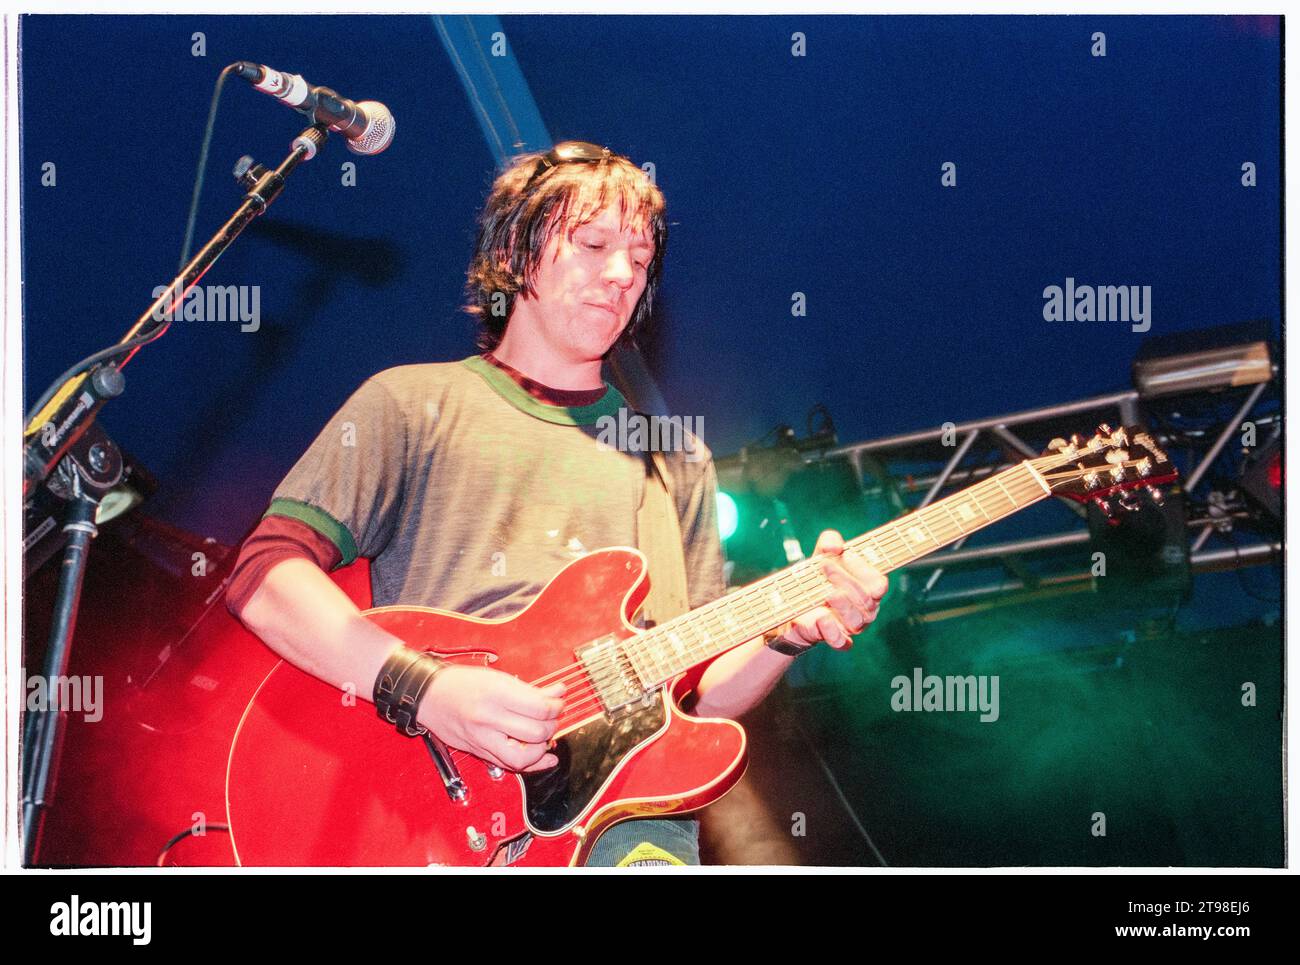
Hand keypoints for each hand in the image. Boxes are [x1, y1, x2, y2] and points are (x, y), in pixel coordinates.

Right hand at [417, 665, 564, 771]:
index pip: (538, 708)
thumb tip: (559, 693)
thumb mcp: (499, 678)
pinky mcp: (479, 753)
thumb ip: (531, 690)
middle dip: (552, 725)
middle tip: (552, 717)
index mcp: (495, 695)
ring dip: (542, 747)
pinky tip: (546, 758)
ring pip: (523, 757)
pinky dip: (533, 765)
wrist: (429, 696)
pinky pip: (510, 766)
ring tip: (544, 736)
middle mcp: (487, 719)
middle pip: (535, 732)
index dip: (556, 707)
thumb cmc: (462, 683)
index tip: (558, 703)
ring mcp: (482, 739)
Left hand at [778, 530, 887, 650]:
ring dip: (841, 603)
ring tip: (826, 591)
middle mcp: (865, 609)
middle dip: (845, 580)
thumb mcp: (822, 553)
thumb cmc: (818, 576)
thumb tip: (833, 546)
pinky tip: (822, 617)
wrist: (793, 604)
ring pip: (856, 619)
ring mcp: (851, 626)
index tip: (846, 554)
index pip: (878, 583)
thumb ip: (830, 542)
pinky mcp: (835, 639)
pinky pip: (841, 641)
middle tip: (824, 565)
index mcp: (868, 589)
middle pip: (866, 599)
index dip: (864, 569)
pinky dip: (833, 630)